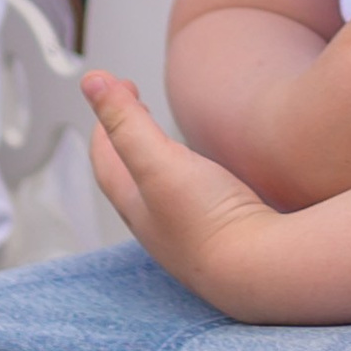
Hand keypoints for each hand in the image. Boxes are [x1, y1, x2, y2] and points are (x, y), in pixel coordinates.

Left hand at [83, 77, 296, 320]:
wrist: (259, 269)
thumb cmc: (208, 221)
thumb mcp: (158, 161)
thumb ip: (125, 121)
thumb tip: (90, 82)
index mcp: (134, 203)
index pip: (105, 157)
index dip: (104, 118)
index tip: (115, 86)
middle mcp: (155, 223)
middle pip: (127, 176)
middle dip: (125, 137)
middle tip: (134, 106)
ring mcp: (186, 234)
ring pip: (159, 192)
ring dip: (154, 160)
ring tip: (165, 141)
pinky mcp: (218, 238)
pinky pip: (190, 204)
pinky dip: (186, 180)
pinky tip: (206, 180)